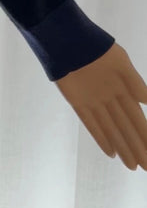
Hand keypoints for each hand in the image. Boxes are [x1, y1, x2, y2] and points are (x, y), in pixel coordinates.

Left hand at [54, 42, 146, 169]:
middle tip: (146, 168)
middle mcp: (110, 98)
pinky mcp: (77, 102)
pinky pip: (91, 124)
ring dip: (122, 147)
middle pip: (126, 128)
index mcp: (124, 88)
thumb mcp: (121, 62)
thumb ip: (135, 82)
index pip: (137, 118)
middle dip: (137, 147)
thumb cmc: (97, 47)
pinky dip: (100, 138)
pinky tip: (111, 152)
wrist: (68, 39)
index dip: (145, 135)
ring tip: (132, 166)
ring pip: (111, 130)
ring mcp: (94, 102)